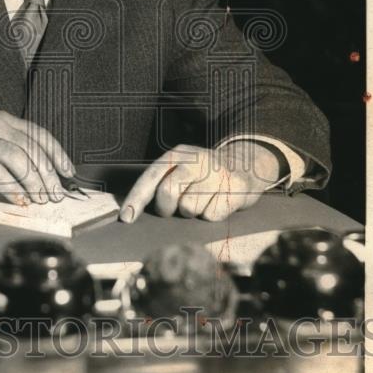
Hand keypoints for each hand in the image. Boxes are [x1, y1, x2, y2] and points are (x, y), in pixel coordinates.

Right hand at [0, 111, 74, 204]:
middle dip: (47, 174)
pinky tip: (18, 200)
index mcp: (3, 120)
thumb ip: (13, 152)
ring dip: (32, 182)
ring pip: (16, 158)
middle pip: (30, 148)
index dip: (57, 153)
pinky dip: (10, 188)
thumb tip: (45, 175)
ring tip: (39, 199)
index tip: (68, 172)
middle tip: (55, 194)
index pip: (38, 134)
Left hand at [119, 140, 283, 222]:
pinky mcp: (235, 188)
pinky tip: (219, 202)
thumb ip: (161, 182)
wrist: (246, 164)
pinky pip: (211, 216)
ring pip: (189, 208)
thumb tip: (134, 212)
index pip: (151, 176)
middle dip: (167, 208)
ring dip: (194, 211)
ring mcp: (216, 173)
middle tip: (176, 207)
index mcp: (178, 154)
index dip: (136, 198)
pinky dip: (212, 215)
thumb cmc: (204, 174)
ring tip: (204, 199)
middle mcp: (196, 160)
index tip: (126, 218)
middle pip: (167, 193)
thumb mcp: (181, 167)